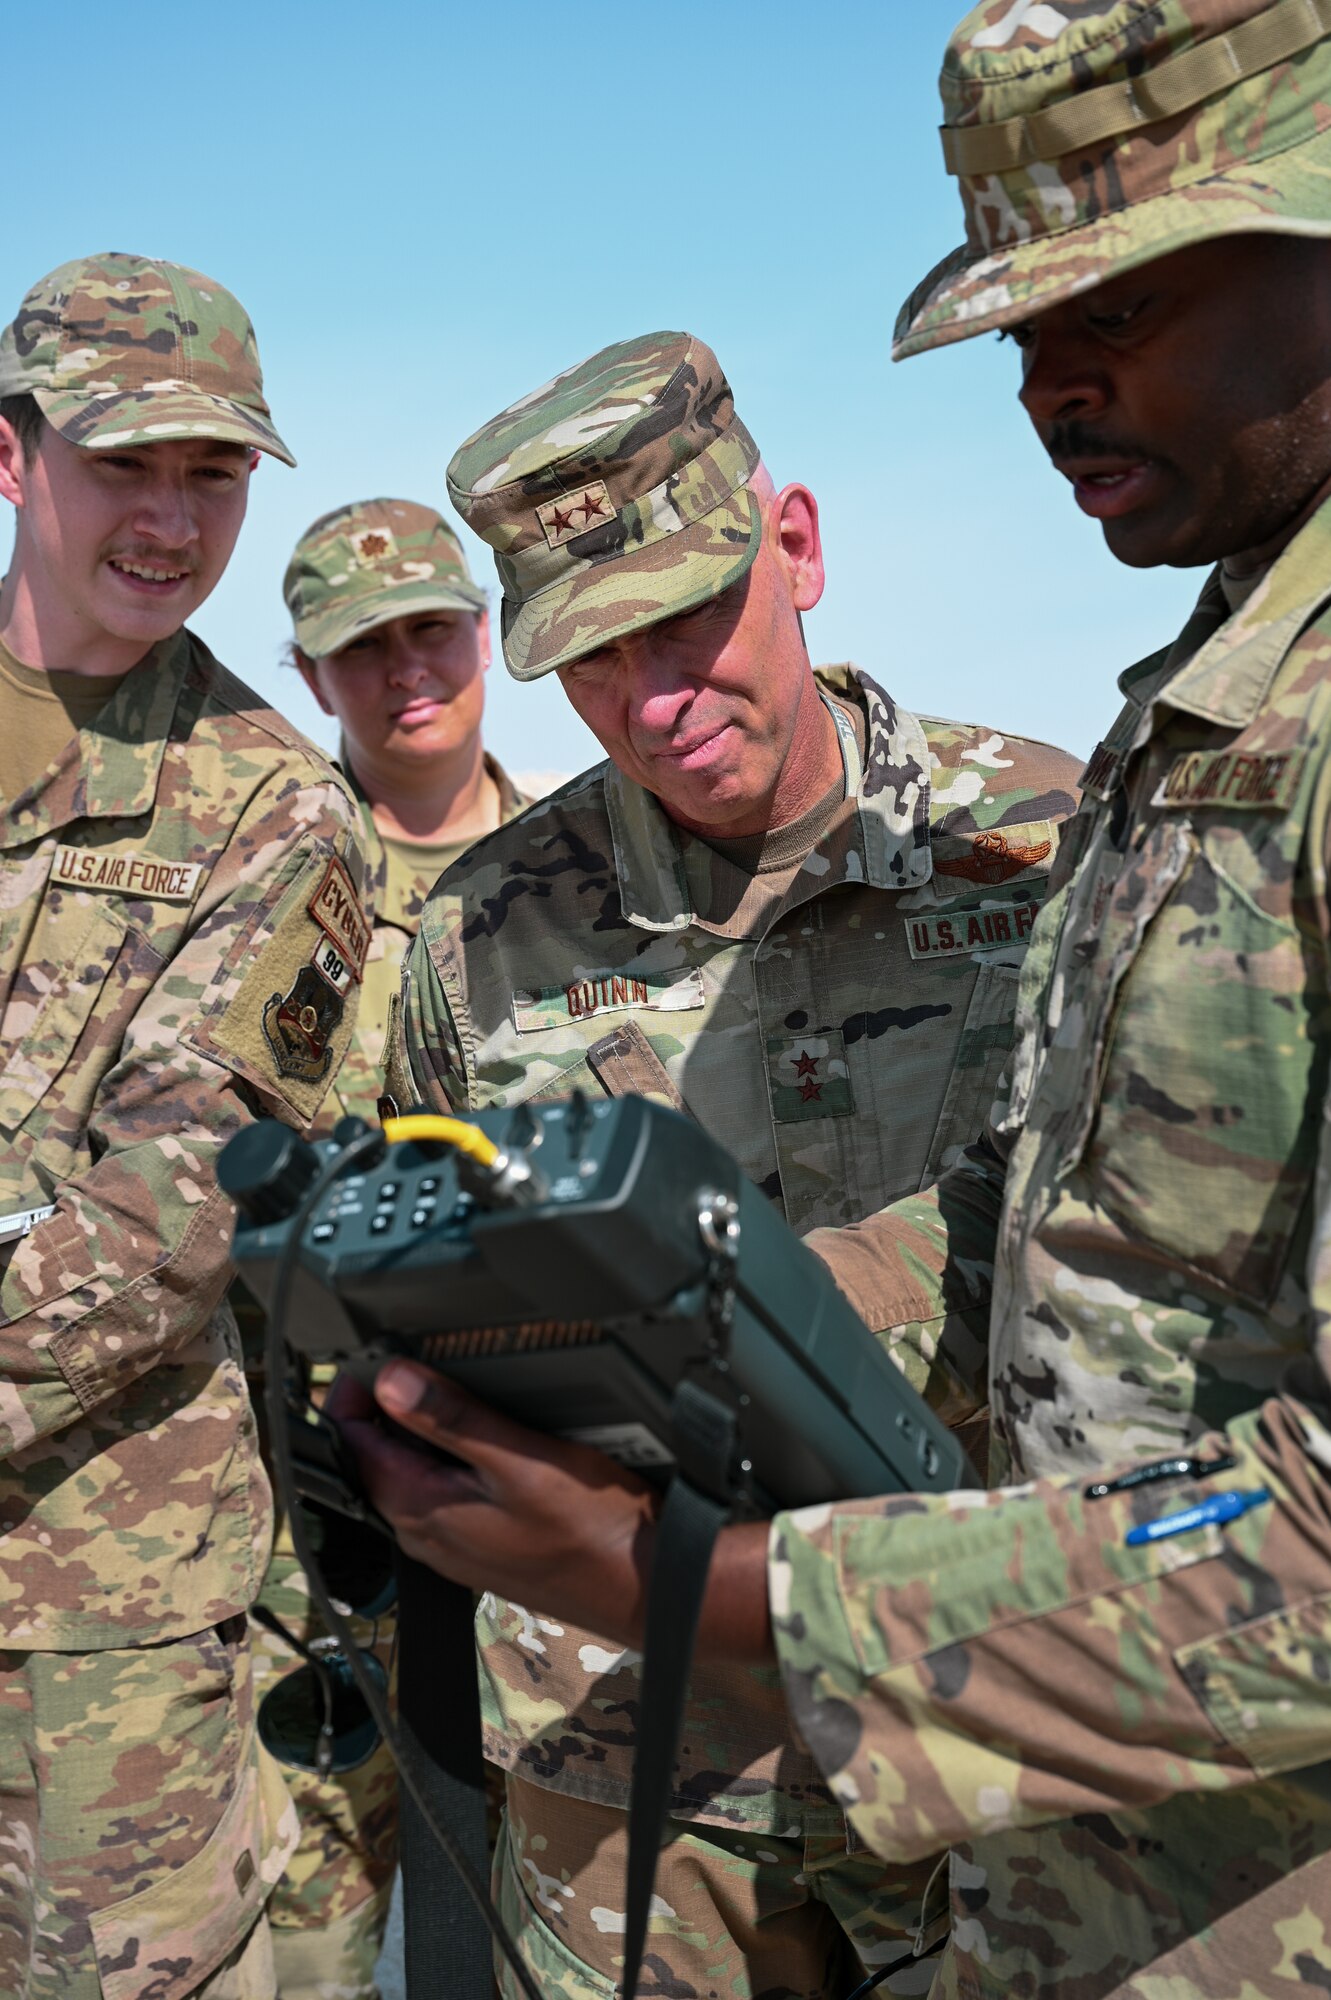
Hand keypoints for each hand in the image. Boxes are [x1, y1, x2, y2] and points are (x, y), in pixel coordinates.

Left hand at [329, 1361, 774, 1657]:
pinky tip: (480, 1444)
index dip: (355, 1396)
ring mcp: (454, 1547)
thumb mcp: (520, 1458)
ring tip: (442, 1394)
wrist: (645, 1586)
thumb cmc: (592, 1530)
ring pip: (409, 1480)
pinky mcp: (481, 1549)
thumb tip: (391, 1382)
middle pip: (376, 1463)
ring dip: (415, 1437)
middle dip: (382, 1413)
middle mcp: (426, 1535)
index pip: (354, 1446)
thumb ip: (451, 1418)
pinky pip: (441, 1498)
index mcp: (420, 1509)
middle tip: (405, 1364)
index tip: (372, 1358)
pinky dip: (444, 1463)